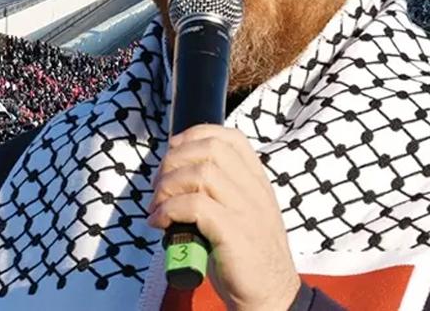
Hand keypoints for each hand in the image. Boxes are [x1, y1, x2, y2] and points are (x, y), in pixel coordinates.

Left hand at [147, 125, 299, 310]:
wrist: (271, 297)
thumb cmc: (244, 256)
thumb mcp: (238, 213)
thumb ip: (217, 190)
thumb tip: (171, 174)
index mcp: (257, 183)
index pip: (230, 138)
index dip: (194, 136)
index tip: (173, 152)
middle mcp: (255, 191)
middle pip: (210, 150)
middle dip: (173, 161)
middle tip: (160, 187)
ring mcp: (247, 211)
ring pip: (201, 174)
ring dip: (168, 188)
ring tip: (158, 208)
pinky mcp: (235, 234)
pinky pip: (194, 206)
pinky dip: (169, 210)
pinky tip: (161, 223)